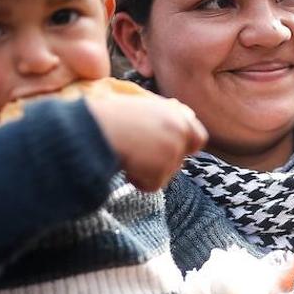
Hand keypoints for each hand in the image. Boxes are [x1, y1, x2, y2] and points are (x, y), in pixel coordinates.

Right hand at [86, 91, 207, 191]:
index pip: (197, 137)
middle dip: (164, 162)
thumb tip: (180, 122)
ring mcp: (172, 152)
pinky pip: (153, 185)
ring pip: (166, 174)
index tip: (169, 149)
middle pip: (181, 159)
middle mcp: (180, 133)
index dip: (184, 145)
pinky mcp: (161, 171)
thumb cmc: (113, 116)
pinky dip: (139, 181)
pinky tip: (126, 166)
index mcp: (177, 115)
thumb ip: (165, 116)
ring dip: (149, 171)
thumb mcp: (144, 107)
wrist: (96, 129)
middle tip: (142, 155)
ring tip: (129, 154)